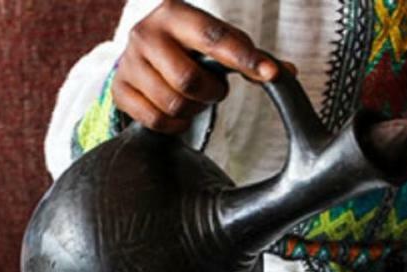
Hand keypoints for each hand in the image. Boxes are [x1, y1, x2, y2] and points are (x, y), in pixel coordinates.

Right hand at [113, 0, 281, 133]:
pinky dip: (175, 124)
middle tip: (215, 90)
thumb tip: (287, 74)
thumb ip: (248, 55)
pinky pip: (156, 121)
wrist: (140, 54)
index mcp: (173, 12)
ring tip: (195, 98)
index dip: (244, 58)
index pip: (214, 37)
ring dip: (194, 109)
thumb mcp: (214, 40)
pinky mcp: (119, 91)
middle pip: (189, 80)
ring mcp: (128, 64)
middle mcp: (145, 34)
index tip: (270, 75)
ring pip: (173, 104)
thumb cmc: (187, 46)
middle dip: (212, 92)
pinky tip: (178, 112)